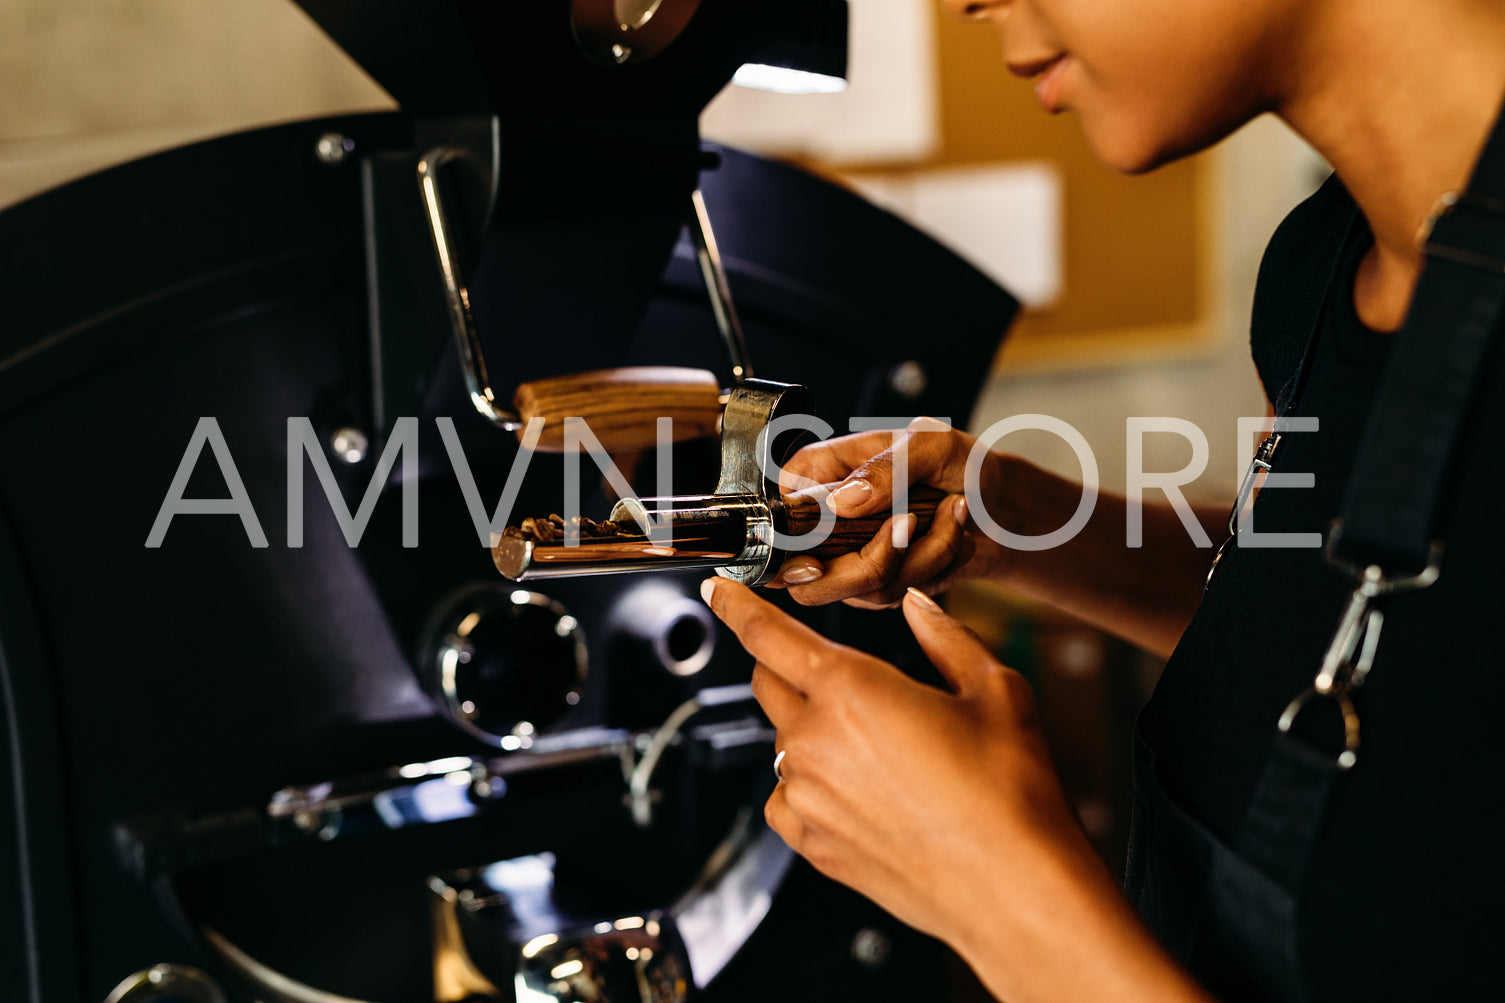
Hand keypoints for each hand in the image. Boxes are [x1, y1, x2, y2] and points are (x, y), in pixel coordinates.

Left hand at [702, 576, 1085, 946]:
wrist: (1012, 888)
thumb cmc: (1010, 788)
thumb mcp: (994, 689)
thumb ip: (945, 638)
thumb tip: (917, 605)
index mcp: (850, 688)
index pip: (767, 634)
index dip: (737, 606)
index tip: (719, 589)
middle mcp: (813, 739)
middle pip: (767, 683)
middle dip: (786, 666)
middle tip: (835, 675)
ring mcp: (805, 796)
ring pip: (782, 742)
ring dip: (811, 731)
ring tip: (879, 751)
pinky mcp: (811, 842)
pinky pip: (784, 797)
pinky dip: (807, 785)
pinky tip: (856, 791)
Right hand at [768, 416, 1008, 607]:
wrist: (1001, 502)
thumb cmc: (960, 463)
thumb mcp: (930, 445)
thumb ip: (886, 467)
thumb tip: (841, 501)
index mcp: (815, 475)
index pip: (777, 522)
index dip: (792, 550)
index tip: (822, 559)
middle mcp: (824, 521)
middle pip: (810, 579)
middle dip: (874, 561)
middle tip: (912, 523)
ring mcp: (848, 558)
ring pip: (863, 591)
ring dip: (924, 555)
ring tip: (953, 514)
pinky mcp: (877, 585)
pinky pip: (895, 596)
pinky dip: (936, 567)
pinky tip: (953, 536)